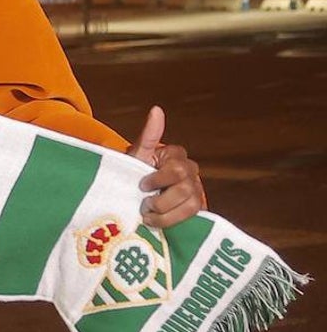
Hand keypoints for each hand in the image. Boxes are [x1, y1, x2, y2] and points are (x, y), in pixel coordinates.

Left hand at [128, 106, 205, 228]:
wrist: (133, 194)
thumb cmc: (135, 171)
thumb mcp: (138, 154)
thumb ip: (148, 134)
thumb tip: (156, 109)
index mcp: (177, 156)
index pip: (176, 170)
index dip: (158, 180)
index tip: (142, 185)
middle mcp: (191, 171)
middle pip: (184, 189)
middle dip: (161, 200)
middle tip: (144, 203)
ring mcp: (196, 190)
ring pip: (190, 205)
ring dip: (166, 214)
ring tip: (148, 215)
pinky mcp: (197, 208)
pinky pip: (193, 217)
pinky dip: (173, 221)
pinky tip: (158, 222)